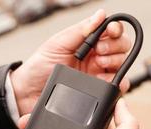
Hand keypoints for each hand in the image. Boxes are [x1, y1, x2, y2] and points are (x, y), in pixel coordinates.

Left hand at [10, 9, 131, 114]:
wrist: (29, 92)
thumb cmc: (39, 66)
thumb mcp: (58, 43)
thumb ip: (81, 30)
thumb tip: (101, 14)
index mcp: (87, 43)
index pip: (111, 32)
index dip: (115, 29)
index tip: (110, 30)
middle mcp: (96, 57)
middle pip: (121, 47)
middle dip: (115, 46)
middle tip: (99, 51)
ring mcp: (98, 74)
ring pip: (122, 65)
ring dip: (114, 61)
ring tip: (98, 63)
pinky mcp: (98, 91)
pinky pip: (117, 87)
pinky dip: (118, 82)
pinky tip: (107, 79)